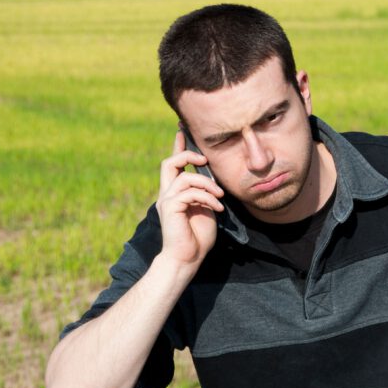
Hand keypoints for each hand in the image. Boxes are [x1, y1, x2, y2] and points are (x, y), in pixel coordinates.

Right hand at [155, 131, 223, 268]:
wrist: (187, 258)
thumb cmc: (198, 237)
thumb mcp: (206, 209)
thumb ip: (206, 194)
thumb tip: (214, 181)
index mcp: (176, 192)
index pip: (174, 164)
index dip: (178, 146)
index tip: (182, 130)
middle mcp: (168, 194)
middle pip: (168, 162)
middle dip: (186, 154)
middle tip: (204, 160)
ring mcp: (167, 200)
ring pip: (185, 177)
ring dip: (207, 184)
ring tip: (220, 196)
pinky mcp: (170, 208)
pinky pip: (190, 193)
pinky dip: (208, 198)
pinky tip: (218, 208)